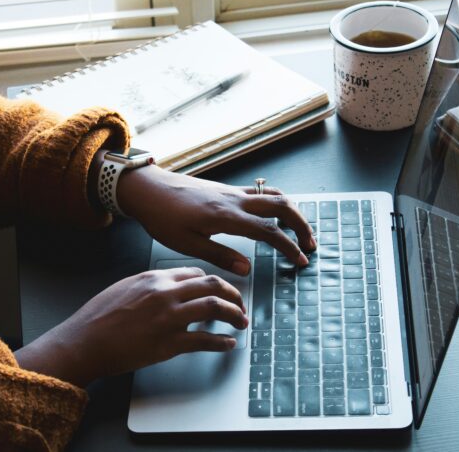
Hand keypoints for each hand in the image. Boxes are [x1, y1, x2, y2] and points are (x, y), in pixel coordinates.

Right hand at [15, 267, 246, 386]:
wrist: (84, 342)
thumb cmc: (98, 317)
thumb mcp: (124, 287)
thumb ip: (150, 285)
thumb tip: (170, 288)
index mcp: (155, 278)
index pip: (196, 273)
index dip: (213, 282)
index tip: (220, 291)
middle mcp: (166, 293)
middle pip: (213, 285)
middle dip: (233, 294)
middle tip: (240, 305)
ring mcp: (169, 318)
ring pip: (215, 308)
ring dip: (235, 315)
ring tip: (241, 322)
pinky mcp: (169, 343)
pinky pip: (205, 340)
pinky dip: (222, 342)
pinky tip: (228, 344)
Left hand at [117, 165, 315, 275]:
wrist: (148, 189)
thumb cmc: (162, 217)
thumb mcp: (187, 244)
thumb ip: (220, 256)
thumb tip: (247, 269)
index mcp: (226, 216)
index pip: (269, 231)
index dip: (288, 246)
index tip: (300, 260)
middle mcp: (234, 200)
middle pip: (281, 205)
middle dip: (301, 224)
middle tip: (310, 244)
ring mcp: (232, 191)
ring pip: (273, 195)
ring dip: (292, 211)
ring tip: (299, 230)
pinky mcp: (226, 189)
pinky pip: (260, 192)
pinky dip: (276, 203)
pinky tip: (275, 215)